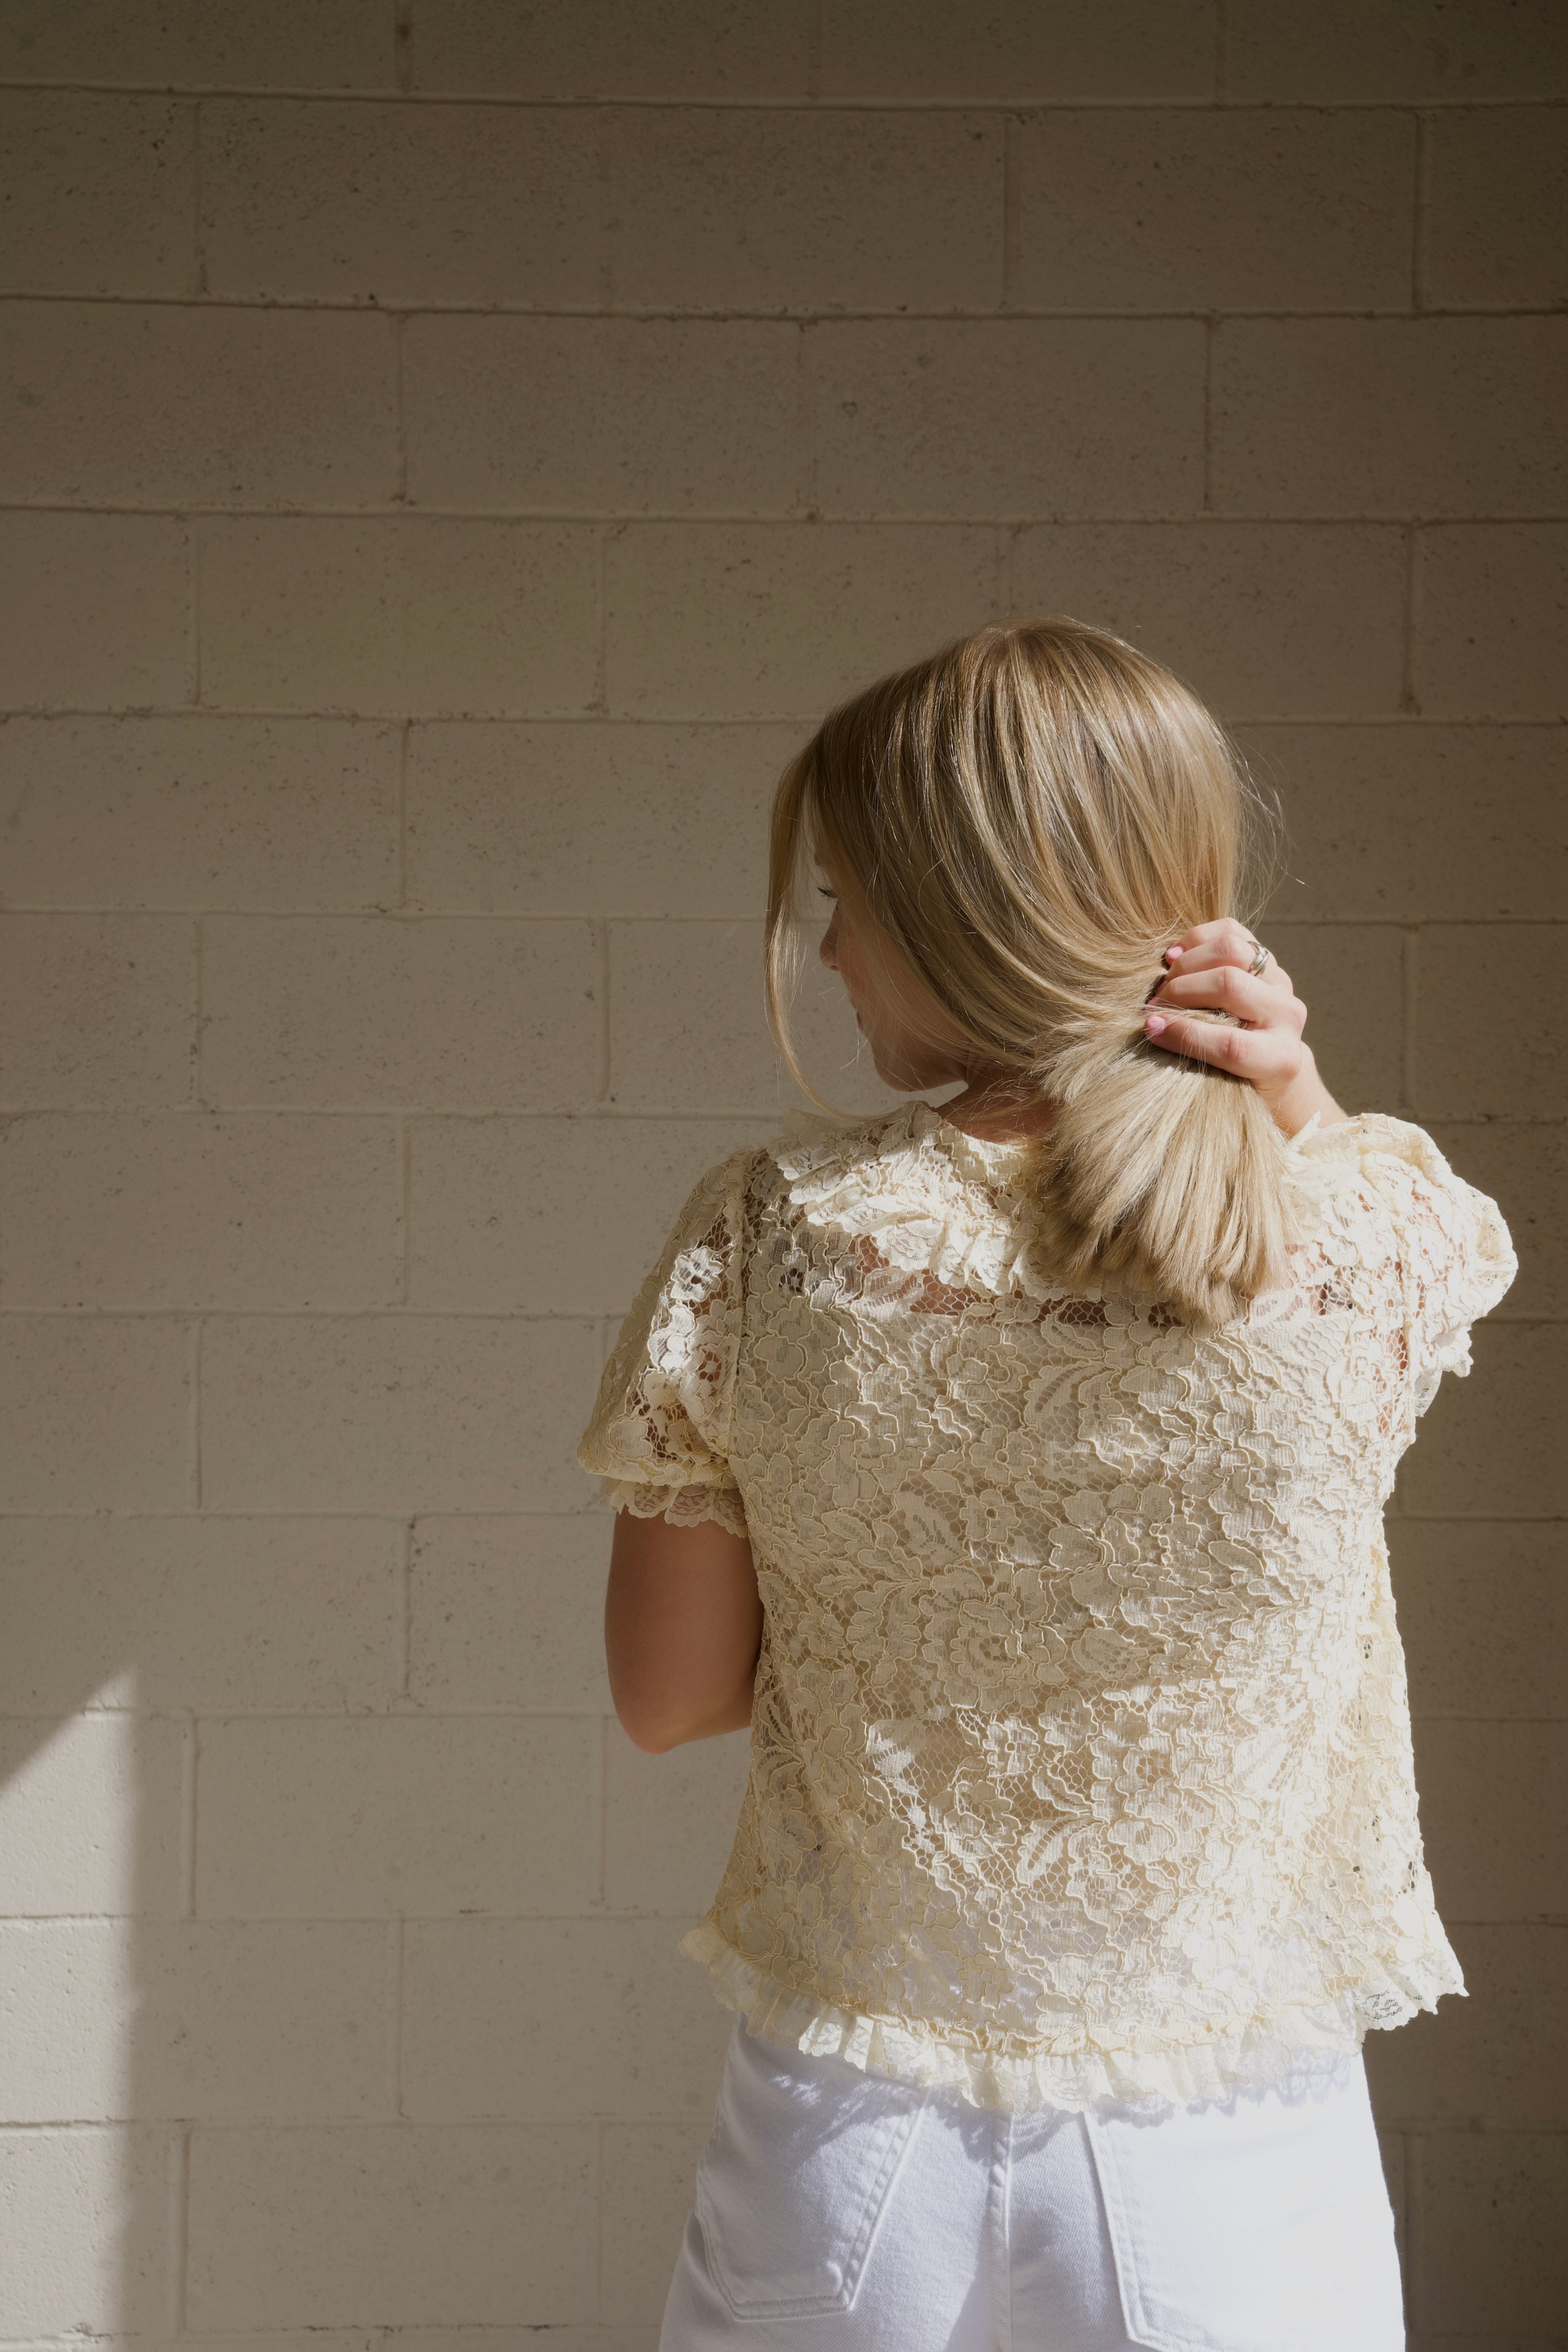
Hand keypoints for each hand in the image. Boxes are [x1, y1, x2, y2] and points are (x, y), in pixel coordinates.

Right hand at [1142, 919, 1347, 1137]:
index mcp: (1281, 1059)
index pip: (1232, 1045)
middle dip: (1181, 992)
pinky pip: (1231, 931)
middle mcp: (1288, 1016)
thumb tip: (1153, 1028)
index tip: (1150, 1028)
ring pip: (1232, 949)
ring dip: (1187, 963)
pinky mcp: (1266, 958)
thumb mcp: (1219, 1085)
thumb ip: (1195, 1062)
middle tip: (1153, 1005)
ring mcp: (1280, 981)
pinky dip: (1197, 938)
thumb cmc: (1235, 1080)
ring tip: (1164, 981)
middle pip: (1230, 985)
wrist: (1270, 1059)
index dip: (1186, 1035)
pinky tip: (1175, 957)